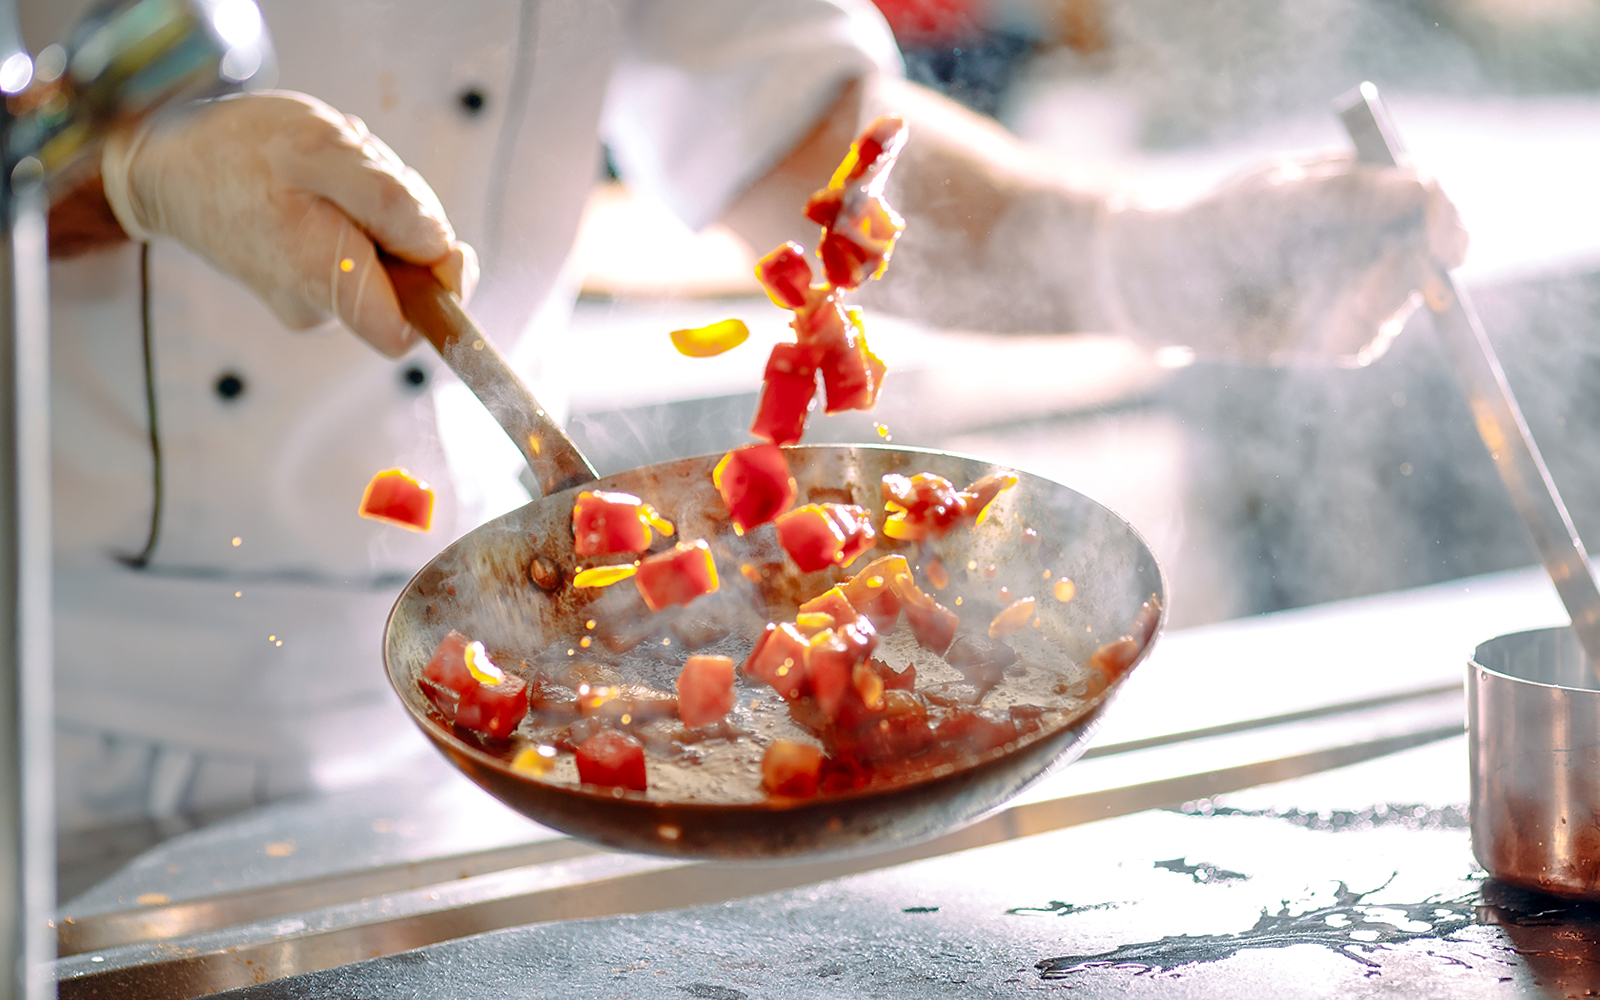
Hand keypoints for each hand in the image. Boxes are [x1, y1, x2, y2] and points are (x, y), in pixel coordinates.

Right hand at [100, 91, 477, 357]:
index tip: (449, 247)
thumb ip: (389, 201)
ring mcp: (309, 299)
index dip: (442, 292)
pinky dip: (356, 215)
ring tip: (331, 173)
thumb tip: (440, 248)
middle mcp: (317, 308)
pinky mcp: (304, 281)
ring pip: (385, 263)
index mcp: (324, 282)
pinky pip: (358, 253)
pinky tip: (320, 184)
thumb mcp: (323, 150)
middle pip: (407, 287)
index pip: (409, 330)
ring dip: (380, 213)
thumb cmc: (238, 151)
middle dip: (408, 228)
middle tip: (366, 174)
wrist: (165, 164)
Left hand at [1103, 155, 1467, 365]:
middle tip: (1388, 276)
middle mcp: (1373, 236)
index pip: (1430, 196)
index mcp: (1366, 188)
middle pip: (1431, 253)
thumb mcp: (1271, 204)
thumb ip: (1342, 195)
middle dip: (1413, 269)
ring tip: (1324, 304)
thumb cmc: (1216, 226)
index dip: (1447, 215)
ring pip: (1399, 303)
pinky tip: (1297, 331)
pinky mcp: (1338, 334)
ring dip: (1375, 305)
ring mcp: (1360, 285)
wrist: (1163, 286)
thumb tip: (1422, 186)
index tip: (1444, 237)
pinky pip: (1362, 341)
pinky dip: (1344, 335)